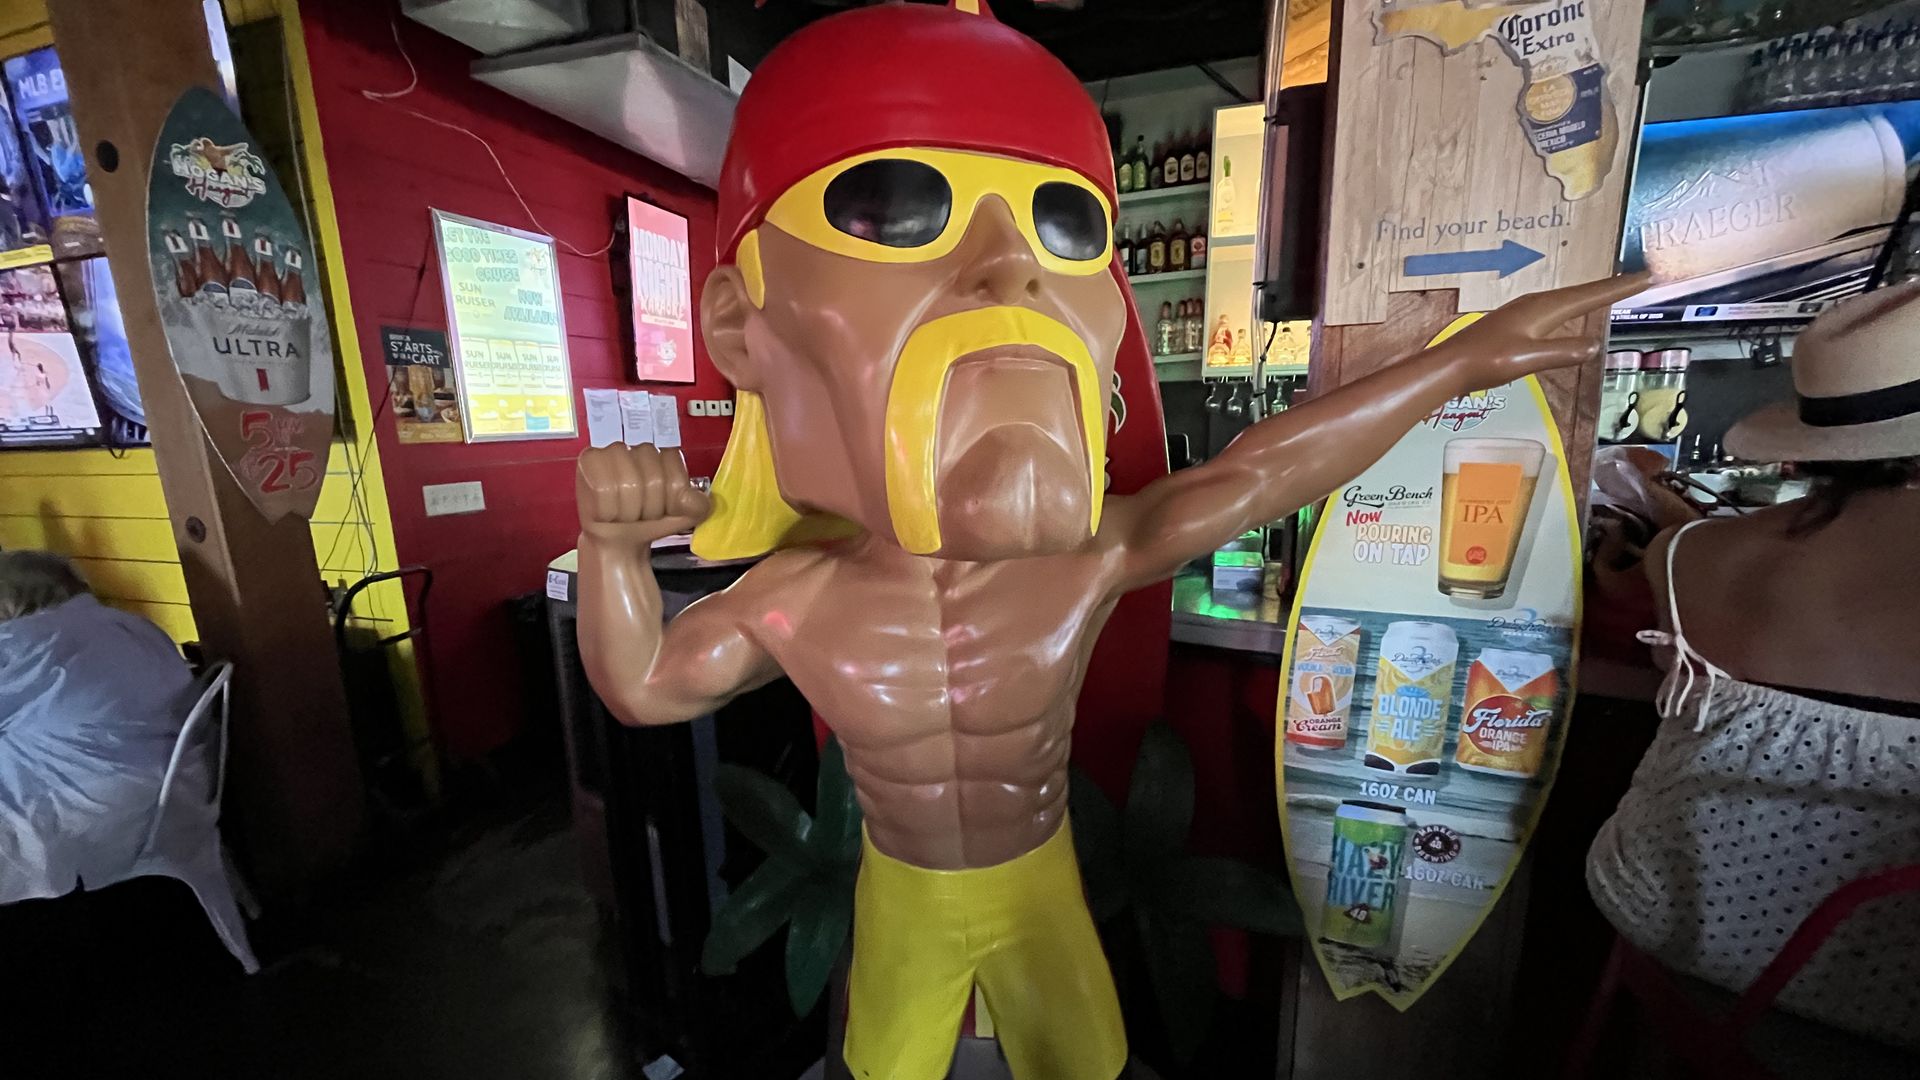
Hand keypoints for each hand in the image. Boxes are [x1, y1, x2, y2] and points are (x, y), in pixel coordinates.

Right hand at [576, 443, 711, 548]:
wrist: (620, 539)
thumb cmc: (648, 521)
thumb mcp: (682, 516)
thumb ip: (697, 506)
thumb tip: (693, 498)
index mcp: (665, 452)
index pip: (674, 465)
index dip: (671, 494)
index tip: (664, 504)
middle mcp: (638, 445)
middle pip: (653, 477)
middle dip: (650, 506)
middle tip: (642, 512)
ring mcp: (612, 450)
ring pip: (629, 484)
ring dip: (629, 510)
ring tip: (626, 512)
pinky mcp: (589, 461)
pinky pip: (604, 490)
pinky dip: (609, 509)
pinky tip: (608, 510)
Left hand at [1436, 272, 1652, 386]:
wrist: (1449, 366)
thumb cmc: (1486, 363)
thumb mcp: (1527, 359)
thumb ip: (1561, 353)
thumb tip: (1594, 346)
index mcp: (1543, 309)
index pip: (1589, 296)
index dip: (1618, 288)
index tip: (1646, 277)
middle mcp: (1535, 304)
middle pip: (1581, 293)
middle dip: (1610, 287)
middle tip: (1639, 279)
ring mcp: (1522, 312)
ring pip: (1566, 300)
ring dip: (1591, 295)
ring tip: (1612, 292)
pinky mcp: (1513, 323)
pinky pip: (1553, 310)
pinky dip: (1571, 307)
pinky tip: (1567, 315)